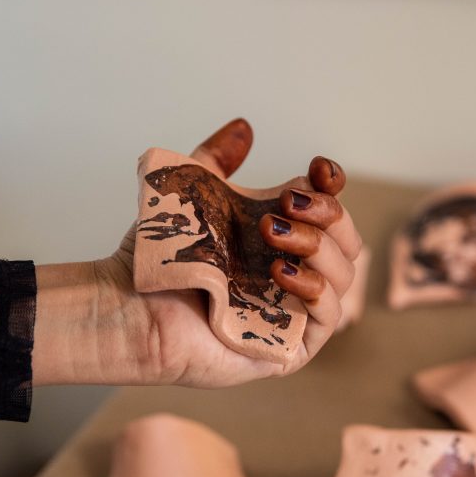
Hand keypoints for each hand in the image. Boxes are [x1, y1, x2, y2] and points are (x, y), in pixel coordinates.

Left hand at [33, 118, 362, 386]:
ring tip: (272, 233)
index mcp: (280, 239)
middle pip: (347, 241)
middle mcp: (294, 274)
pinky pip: (328, 319)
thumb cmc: (158, 258)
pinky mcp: (288, 348)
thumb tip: (245, 127)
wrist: (128, 306)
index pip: (330, 210)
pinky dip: (316, 290)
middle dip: (328, 215)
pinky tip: (280, 273)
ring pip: (344, 276)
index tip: (317, 170)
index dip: (331, 187)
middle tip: (286, 205)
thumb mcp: (193, 195)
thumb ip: (217, 161)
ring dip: (319, 247)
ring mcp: (293, 312)